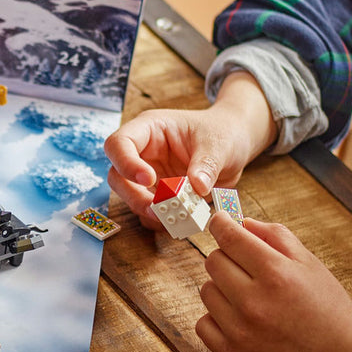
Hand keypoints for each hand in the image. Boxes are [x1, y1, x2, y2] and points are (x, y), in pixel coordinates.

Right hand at [105, 74, 274, 226]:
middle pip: (117, 175)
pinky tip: (182, 222)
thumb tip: (197, 187)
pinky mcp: (159, 196)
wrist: (234, 145)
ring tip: (175, 219)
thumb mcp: (218, 144)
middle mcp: (142, 153)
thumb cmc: (222, 133)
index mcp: (149, 129)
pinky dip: (162, 222)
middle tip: (157, 208)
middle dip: (133, 195)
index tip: (149, 179)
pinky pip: (150, 213)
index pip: (119, 144)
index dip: (126, 163)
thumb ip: (206, 164)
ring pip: (130, 198)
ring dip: (147, 212)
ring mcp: (148, 176)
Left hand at [196, 213, 351, 351]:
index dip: (221, 223)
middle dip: (228, 257)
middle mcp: (253, 302)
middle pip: (213, 262)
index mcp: (275, 274)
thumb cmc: (328, 307)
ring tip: (250, 297)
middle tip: (248, 268)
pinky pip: (203, 324)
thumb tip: (241, 223)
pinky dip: (216, 319)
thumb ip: (274, 236)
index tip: (221, 221)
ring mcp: (241, 331)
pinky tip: (239, 319)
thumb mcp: (309, 262)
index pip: (229, 237)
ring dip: (222, 288)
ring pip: (206, 291)